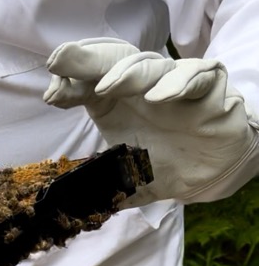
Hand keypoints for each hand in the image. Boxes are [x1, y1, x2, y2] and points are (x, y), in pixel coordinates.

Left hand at [44, 37, 258, 204]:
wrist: (213, 172)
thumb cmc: (165, 165)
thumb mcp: (127, 180)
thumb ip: (102, 188)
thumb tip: (70, 206)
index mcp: (115, 101)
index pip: (87, 84)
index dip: (69, 85)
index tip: (52, 95)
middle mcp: (141, 85)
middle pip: (111, 62)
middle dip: (84, 60)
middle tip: (60, 59)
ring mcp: (173, 80)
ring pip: (150, 66)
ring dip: (126, 73)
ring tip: (106, 87)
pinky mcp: (209, 85)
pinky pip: (196, 75)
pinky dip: (178, 82)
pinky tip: (160, 96)